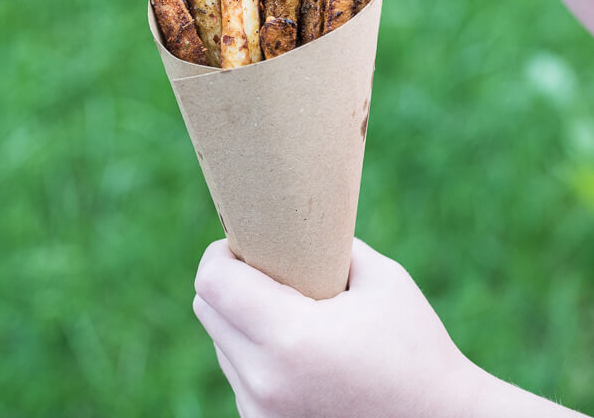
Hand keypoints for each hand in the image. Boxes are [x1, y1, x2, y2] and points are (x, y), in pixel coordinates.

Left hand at [193, 238, 471, 417]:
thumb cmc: (416, 348)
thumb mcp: (379, 278)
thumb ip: (328, 248)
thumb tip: (292, 226)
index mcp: (290, 337)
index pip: (213, 282)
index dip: (221, 253)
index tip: (243, 242)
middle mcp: (266, 381)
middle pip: (208, 311)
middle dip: (229, 282)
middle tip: (267, 270)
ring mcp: (263, 415)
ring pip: (222, 346)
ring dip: (242, 322)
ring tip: (291, 314)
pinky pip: (241, 379)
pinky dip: (256, 357)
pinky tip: (299, 352)